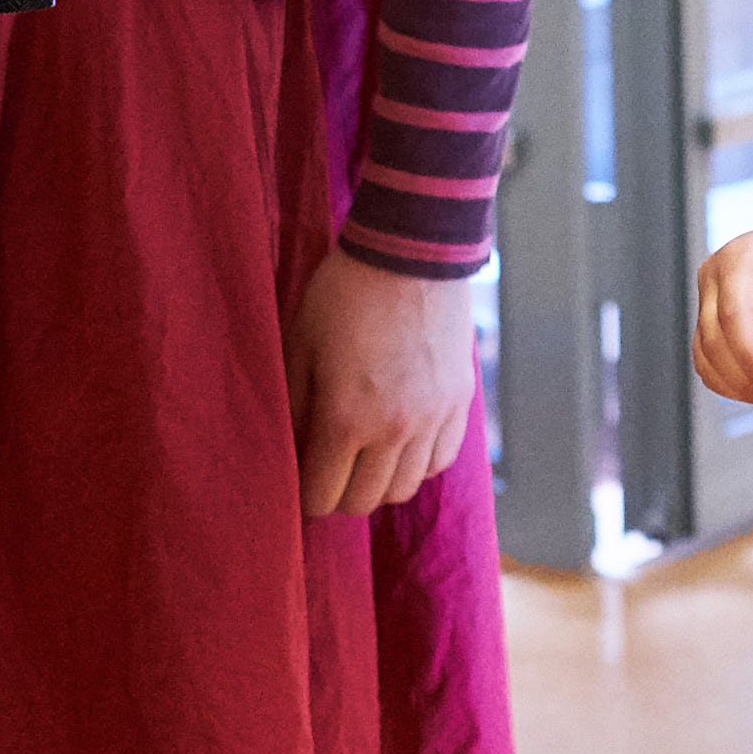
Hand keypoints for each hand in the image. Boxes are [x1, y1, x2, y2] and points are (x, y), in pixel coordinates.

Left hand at [293, 245, 477, 519]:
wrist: (410, 252)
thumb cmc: (344, 294)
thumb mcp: (300, 345)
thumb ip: (293, 405)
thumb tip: (292, 448)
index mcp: (346, 417)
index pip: (323, 495)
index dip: (305, 500)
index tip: (299, 489)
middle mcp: (394, 429)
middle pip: (365, 501)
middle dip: (339, 496)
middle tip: (327, 475)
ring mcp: (434, 418)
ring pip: (406, 488)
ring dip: (380, 484)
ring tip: (364, 461)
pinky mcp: (459, 403)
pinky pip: (440, 460)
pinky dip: (418, 464)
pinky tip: (401, 444)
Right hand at [692, 205, 752, 409]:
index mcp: (741, 257)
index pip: (733, 314)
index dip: (752, 357)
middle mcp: (716, 277)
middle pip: (715, 340)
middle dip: (749, 377)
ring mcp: (711, 301)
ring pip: (707, 358)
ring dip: (742, 386)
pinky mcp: (715, 326)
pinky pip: (712, 365)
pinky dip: (737, 384)